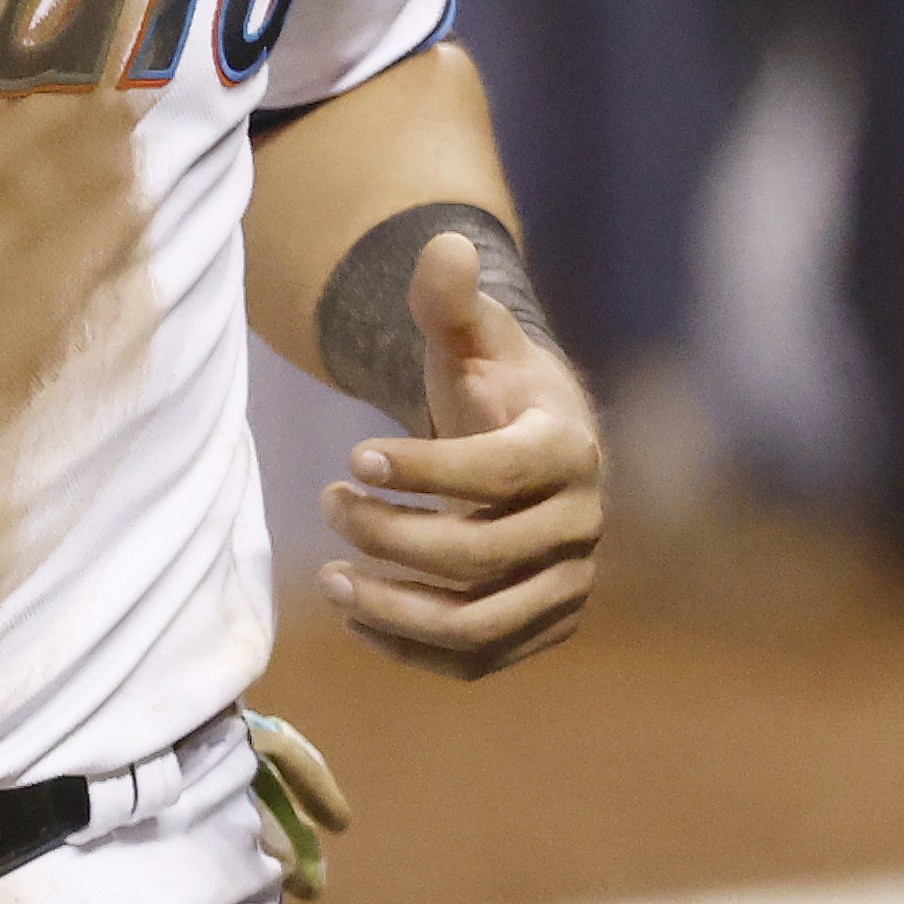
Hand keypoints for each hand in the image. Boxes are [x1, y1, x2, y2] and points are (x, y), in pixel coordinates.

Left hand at [314, 229, 597, 678]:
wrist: (523, 442)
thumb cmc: (488, 383)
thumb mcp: (469, 336)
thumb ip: (450, 299)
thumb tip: (443, 244)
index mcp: (568, 450)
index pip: (497, 474)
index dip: (423, 470)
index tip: (351, 455)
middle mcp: (579, 526)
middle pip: (476, 555)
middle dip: (387, 534)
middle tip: (324, 503)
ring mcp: (563, 584)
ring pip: (475, 623)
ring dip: (389, 607)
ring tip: (326, 576)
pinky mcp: (538, 626)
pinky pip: (473, 659)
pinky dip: (406, 646)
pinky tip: (352, 612)